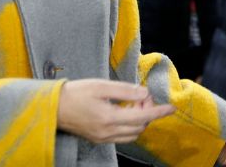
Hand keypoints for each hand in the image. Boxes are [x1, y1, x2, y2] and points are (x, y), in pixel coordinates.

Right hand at [56, 79, 174, 143]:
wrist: (53, 107)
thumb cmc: (76, 93)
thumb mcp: (101, 86)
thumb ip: (125, 90)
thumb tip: (145, 93)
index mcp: (109, 118)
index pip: (143, 117)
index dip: (159, 112)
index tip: (172, 107)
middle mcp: (107, 132)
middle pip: (140, 127)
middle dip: (148, 112)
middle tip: (144, 96)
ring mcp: (102, 138)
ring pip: (132, 134)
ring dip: (140, 120)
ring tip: (135, 103)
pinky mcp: (98, 138)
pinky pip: (122, 137)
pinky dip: (130, 126)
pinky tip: (125, 111)